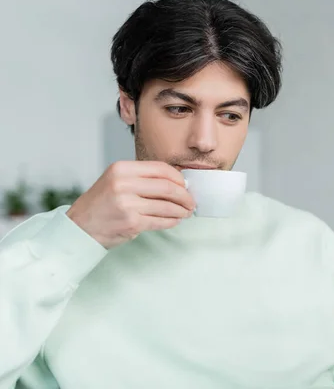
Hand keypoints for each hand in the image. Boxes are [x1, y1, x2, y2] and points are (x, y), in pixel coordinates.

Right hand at [66, 161, 195, 248]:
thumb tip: (175, 182)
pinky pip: (160, 220)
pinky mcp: (131, 222)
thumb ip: (141, 179)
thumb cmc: (100, 206)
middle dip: (185, 195)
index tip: (186, 185)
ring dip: (181, 210)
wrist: (78, 228)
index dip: (178, 178)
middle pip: (167, 187)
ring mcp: (127, 203)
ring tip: (186, 212)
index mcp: (121, 169)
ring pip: (166, 205)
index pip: (160, 169)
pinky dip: (172, 221)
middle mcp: (123, 184)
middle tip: (191, 202)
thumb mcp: (116, 182)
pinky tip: (175, 221)